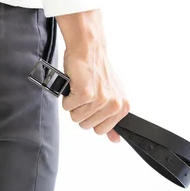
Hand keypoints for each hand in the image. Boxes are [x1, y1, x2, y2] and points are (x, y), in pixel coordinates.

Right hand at [57, 11, 129, 142]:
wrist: (88, 50)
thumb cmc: (96, 72)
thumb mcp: (111, 96)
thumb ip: (113, 121)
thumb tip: (115, 140)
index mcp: (122, 107)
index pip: (101, 131)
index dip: (92, 118)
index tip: (93, 105)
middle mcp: (114, 105)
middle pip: (87, 126)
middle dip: (81, 112)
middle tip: (85, 95)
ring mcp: (100, 100)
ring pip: (76, 118)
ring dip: (74, 104)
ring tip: (80, 89)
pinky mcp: (86, 94)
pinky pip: (68, 107)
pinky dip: (67, 97)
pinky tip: (75, 85)